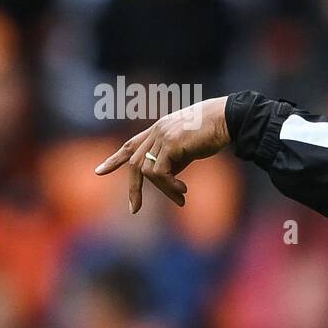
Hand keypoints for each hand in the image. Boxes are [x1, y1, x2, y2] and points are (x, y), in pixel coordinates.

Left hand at [94, 96, 230, 212]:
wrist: (228, 119)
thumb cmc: (214, 132)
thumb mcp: (189, 148)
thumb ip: (175, 160)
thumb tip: (166, 179)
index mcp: (159, 130)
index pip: (131, 145)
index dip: (114, 160)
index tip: (99, 172)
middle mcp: (156, 131)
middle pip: (135, 163)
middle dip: (134, 189)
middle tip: (134, 209)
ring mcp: (161, 136)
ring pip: (148, 172)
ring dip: (164, 190)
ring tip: (181, 198)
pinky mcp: (170, 143)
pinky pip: (160, 172)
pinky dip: (169, 186)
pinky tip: (183, 191)